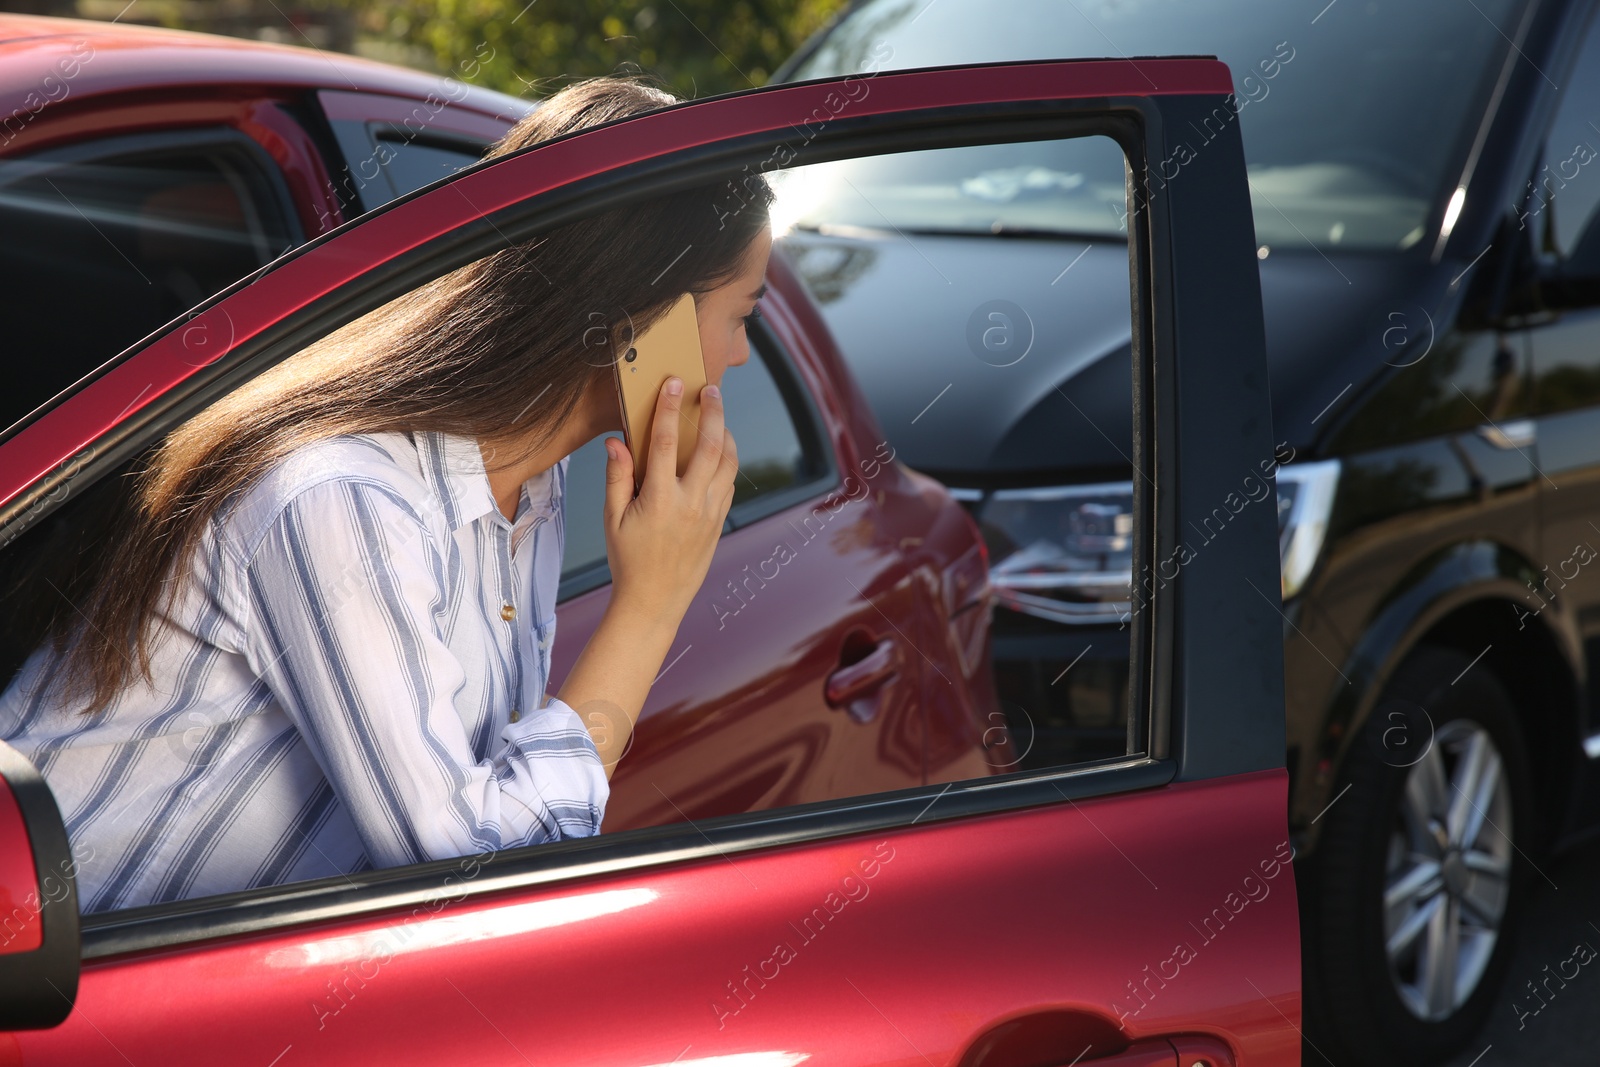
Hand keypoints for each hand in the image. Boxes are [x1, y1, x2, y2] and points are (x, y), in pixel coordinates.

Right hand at [602, 377, 738, 622]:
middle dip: (713, 413)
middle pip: (710, 446)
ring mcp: (710, 513)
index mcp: (659, 500)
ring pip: (728, 463)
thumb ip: (617, 477)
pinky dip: (728, 461)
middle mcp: (690, 503)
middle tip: (711, 390)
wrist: (655, 601)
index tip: (674, 383)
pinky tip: (719, 450)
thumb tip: (616, 442)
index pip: (664, 443)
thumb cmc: (628, 559)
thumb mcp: (612, 519)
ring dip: (727, 435)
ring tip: (718, 417)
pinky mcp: (719, 522)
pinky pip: (730, 483)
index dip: (668, 409)